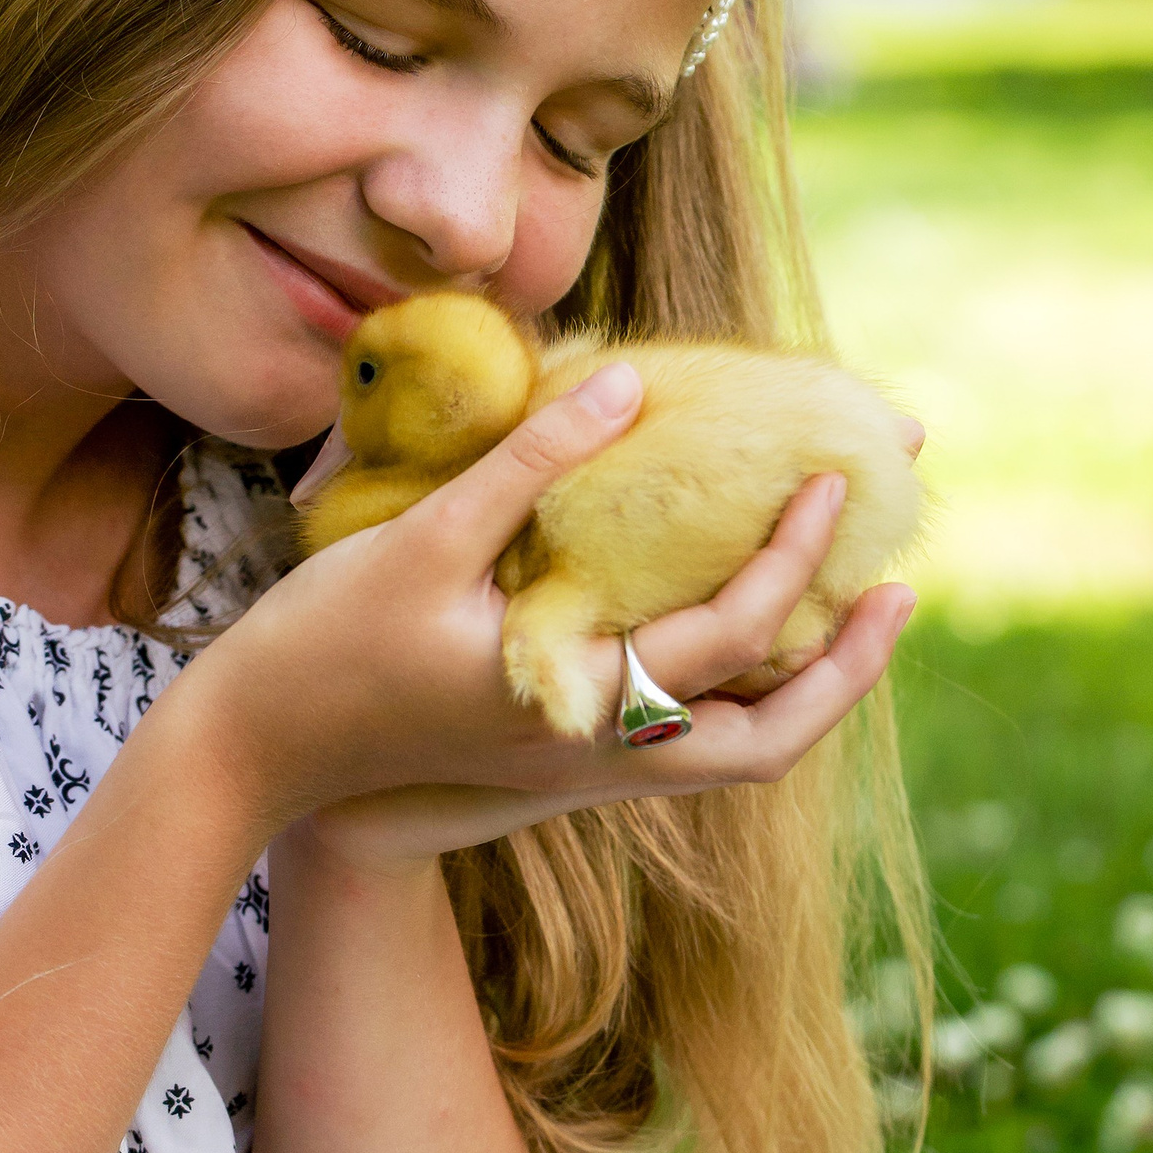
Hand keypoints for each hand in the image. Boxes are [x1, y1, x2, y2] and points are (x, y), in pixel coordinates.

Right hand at [172, 365, 917, 857]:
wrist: (253, 755)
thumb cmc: (324, 642)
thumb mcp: (425, 537)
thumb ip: (532, 459)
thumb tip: (631, 380)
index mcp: (576, 699)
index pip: (727, 633)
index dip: (793, 552)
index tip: (833, 475)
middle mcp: (594, 753)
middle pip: (767, 743)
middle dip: (845, 668)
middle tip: (898, 585)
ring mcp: (576, 771)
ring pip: (731, 762)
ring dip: (802, 697)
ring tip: (842, 618)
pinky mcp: (552, 765)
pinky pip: (680, 748)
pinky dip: (734, 700)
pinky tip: (735, 634)